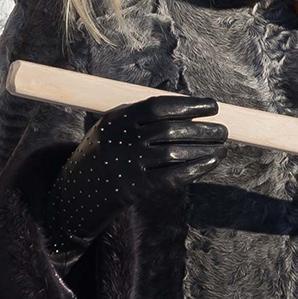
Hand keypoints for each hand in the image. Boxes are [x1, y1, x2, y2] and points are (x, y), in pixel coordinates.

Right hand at [46, 95, 226, 266]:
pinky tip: (212, 161)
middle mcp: (123, 140)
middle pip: (172, 130)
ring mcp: (129, 164)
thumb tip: (184, 105)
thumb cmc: (102, 154)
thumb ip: (140, 115)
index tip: (212, 106)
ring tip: (222, 145)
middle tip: (223, 130)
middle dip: (204, 129)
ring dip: (205, 148)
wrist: (74, 193)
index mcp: (118, 119)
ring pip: (176, 152)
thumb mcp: (112, 127)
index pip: (160, 106)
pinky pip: (173, 176)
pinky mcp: (135, 188)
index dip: (190, 105)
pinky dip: (197, 168)